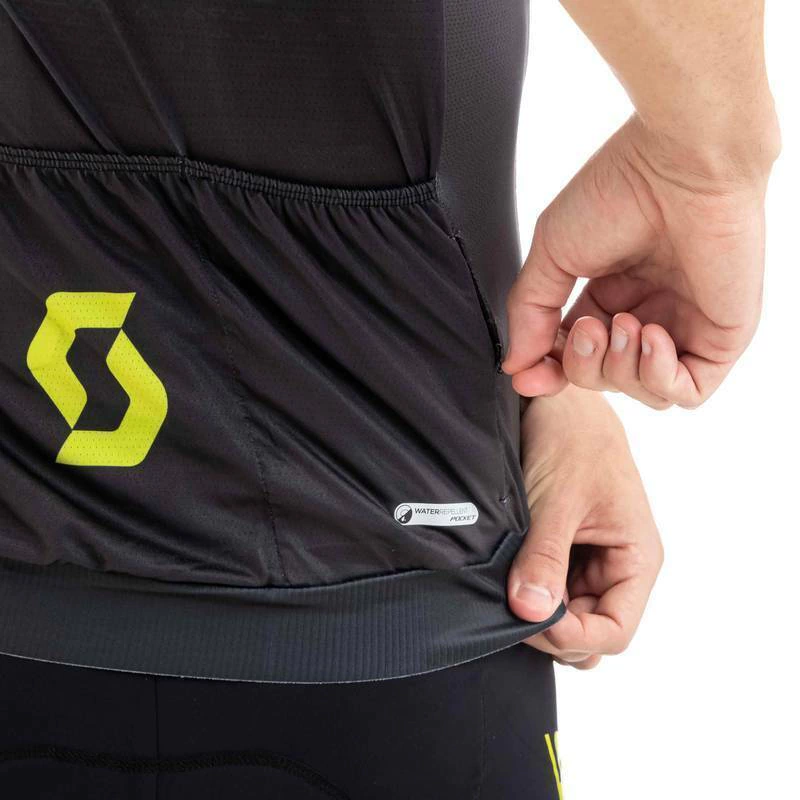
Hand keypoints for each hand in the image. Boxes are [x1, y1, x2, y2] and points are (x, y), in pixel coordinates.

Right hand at [502, 114, 778, 408]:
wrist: (681, 164)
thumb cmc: (621, 190)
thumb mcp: (552, 253)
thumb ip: (530, 313)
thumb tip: (515, 364)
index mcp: (610, 293)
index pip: (574, 355)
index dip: (549, 372)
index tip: (527, 376)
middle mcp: (648, 311)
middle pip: (604, 379)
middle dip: (584, 365)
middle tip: (587, 327)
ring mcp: (685, 326)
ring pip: (643, 393)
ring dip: (620, 371)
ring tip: (624, 325)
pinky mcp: (721, 337)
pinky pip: (688, 393)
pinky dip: (658, 379)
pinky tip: (651, 335)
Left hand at [507, 386, 662, 668]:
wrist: (559, 402)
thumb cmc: (572, 440)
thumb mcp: (556, 501)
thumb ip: (545, 559)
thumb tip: (530, 614)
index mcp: (637, 558)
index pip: (614, 631)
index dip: (572, 636)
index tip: (528, 620)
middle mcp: (620, 567)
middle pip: (591, 631)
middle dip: (552, 630)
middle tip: (510, 604)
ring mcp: (593, 562)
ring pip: (570, 617)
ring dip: (540, 612)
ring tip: (508, 587)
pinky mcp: (569, 553)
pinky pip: (553, 592)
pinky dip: (531, 593)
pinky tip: (509, 576)